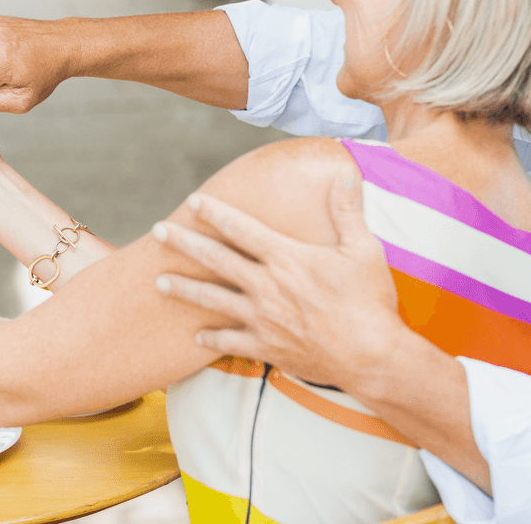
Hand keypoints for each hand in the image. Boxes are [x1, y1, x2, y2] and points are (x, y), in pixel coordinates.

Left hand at [152, 171, 406, 390]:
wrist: (373, 358)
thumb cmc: (371, 302)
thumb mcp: (364, 250)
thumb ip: (348, 210)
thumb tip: (346, 172)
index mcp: (286, 258)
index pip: (241, 228)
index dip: (214, 213)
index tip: (192, 202)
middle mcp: (267, 286)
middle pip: (215, 259)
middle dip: (183, 243)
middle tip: (157, 231)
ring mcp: (262, 318)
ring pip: (212, 300)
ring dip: (183, 290)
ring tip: (158, 282)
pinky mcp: (266, 346)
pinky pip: (229, 341)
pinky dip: (210, 337)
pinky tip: (195, 334)